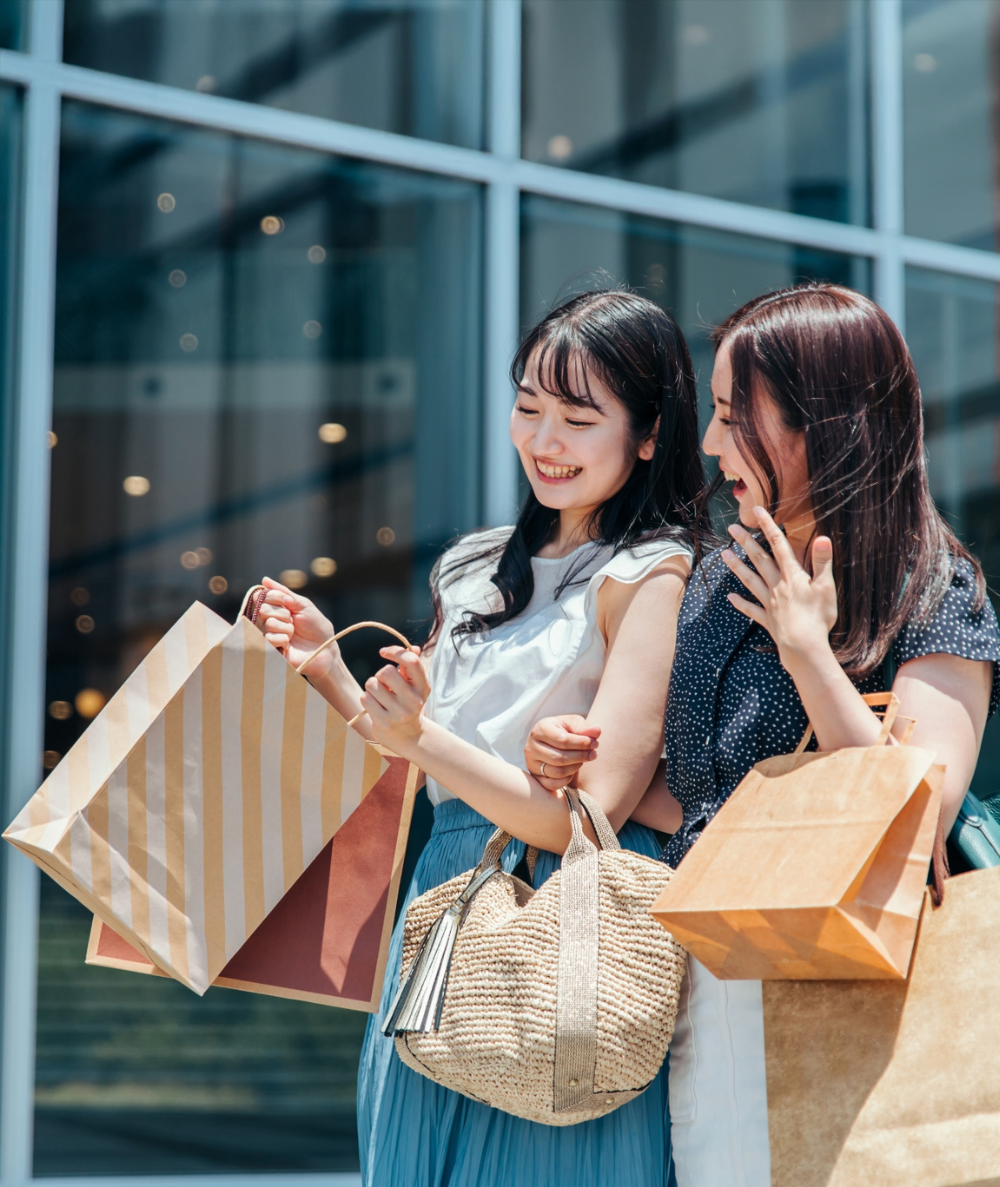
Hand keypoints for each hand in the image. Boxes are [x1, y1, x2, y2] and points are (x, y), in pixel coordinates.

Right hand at [257, 576, 337, 678]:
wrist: (325, 649)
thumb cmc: (316, 627)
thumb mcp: (303, 605)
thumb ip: (284, 592)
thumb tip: (265, 580)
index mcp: (276, 608)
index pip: (261, 596)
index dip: (274, 597)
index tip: (288, 603)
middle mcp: (268, 620)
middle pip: (262, 609)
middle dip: (283, 614)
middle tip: (293, 621)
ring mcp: (268, 635)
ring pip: (268, 624)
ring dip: (286, 628)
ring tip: (293, 634)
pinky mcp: (269, 650)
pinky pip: (269, 639)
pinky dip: (283, 640)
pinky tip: (289, 645)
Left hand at [360, 645, 430, 754]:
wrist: (409, 736)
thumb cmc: (408, 703)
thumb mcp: (415, 686)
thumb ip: (412, 666)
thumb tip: (412, 647)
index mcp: (423, 687)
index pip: (411, 661)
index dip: (395, 651)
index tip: (383, 652)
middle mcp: (414, 700)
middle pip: (386, 671)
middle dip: (380, 674)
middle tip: (384, 683)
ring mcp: (399, 713)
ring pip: (372, 684)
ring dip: (372, 687)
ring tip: (380, 696)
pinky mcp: (384, 722)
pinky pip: (365, 698)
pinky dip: (367, 699)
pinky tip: (375, 706)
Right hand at [524, 715, 599, 793]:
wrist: (550, 740)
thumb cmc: (564, 730)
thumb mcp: (573, 724)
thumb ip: (585, 728)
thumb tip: (597, 731)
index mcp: (540, 729)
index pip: (563, 740)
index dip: (581, 744)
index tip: (595, 744)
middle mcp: (531, 747)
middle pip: (559, 758)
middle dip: (581, 757)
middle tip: (594, 754)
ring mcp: (531, 763)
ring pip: (557, 772)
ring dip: (575, 768)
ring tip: (584, 760)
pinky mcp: (535, 777)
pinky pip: (552, 784)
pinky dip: (566, 780)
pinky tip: (573, 771)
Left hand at [721, 507, 837, 669]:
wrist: (804, 647)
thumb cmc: (818, 617)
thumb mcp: (826, 587)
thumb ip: (823, 562)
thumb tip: (823, 537)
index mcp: (792, 576)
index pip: (779, 545)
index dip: (768, 526)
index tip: (757, 511)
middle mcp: (777, 586)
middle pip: (759, 559)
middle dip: (746, 542)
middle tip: (732, 528)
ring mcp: (769, 603)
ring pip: (750, 580)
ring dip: (736, 567)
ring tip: (723, 555)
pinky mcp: (767, 619)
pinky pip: (751, 609)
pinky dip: (740, 603)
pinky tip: (730, 598)